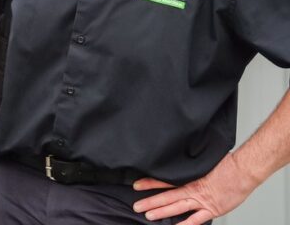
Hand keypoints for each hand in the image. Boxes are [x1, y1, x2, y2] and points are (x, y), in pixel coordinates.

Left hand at [132, 153, 257, 223]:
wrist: (242, 171)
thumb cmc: (226, 164)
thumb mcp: (203, 161)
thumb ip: (190, 166)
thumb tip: (178, 161)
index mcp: (189, 177)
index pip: (164, 181)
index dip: (150, 183)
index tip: (136, 185)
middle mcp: (192, 190)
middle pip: (167, 196)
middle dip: (150, 201)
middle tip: (136, 205)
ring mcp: (202, 201)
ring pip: (177, 207)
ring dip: (162, 212)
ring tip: (148, 215)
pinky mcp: (212, 209)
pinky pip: (196, 220)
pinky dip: (185, 224)